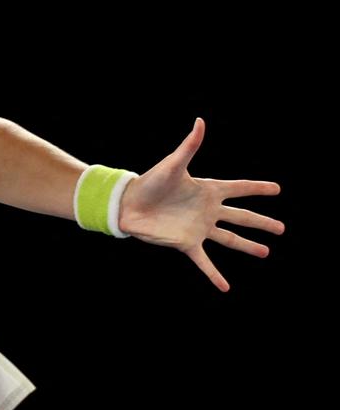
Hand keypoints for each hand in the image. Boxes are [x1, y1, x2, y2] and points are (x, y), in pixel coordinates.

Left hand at [117, 117, 283, 291]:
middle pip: (241, 216)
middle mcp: (207, 210)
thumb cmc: (150, 182)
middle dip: (261, 222)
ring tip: (266, 252)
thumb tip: (200, 121)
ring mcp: (199, 228)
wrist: (128, 205)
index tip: (277, 188)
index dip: (257, 188)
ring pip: (230, 239)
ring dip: (248, 246)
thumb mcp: (173, 165)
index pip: (239, 188)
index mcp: (207, 190)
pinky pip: (205, 262)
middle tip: (282, 228)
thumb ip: (190, 146)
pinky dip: (214, 275)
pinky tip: (225, 288)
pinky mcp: (187, 243)